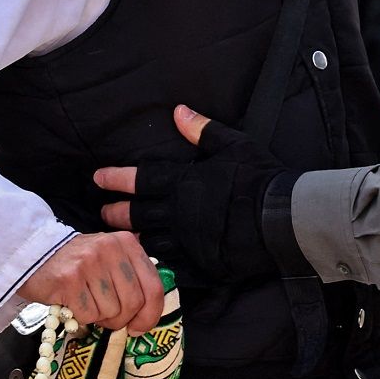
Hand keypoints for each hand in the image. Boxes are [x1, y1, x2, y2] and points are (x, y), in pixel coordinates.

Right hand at [17, 231, 165, 332]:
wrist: (33, 254)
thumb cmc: (76, 262)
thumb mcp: (109, 258)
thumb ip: (131, 277)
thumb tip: (147, 315)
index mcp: (126, 243)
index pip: (153, 286)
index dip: (150, 314)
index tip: (139, 328)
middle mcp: (110, 249)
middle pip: (133, 303)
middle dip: (121, 319)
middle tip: (106, 319)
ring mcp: (89, 263)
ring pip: (111, 311)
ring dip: (99, 317)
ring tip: (85, 303)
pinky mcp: (69, 280)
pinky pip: (88, 314)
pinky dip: (81, 317)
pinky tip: (72, 304)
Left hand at [93, 105, 292, 284]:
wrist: (282, 219)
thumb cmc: (259, 178)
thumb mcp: (233, 145)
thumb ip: (202, 129)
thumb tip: (178, 111)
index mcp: (182, 183)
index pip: (139, 179)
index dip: (116, 178)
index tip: (97, 178)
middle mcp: (178, 214)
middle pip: (137, 215)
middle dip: (116, 213)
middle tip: (103, 212)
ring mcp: (187, 242)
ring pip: (150, 242)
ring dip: (133, 239)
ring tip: (121, 238)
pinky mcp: (201, 265)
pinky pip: (172, 267)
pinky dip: (159, 264)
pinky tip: (152, 262)